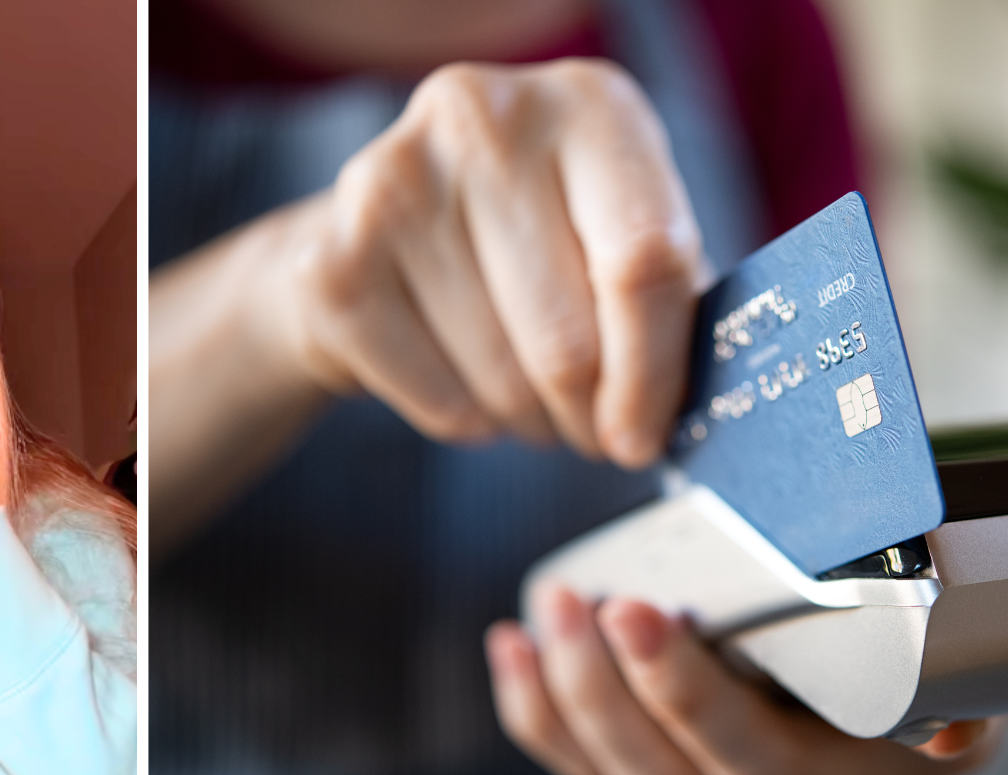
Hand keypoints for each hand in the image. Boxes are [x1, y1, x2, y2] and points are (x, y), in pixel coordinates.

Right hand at [264, 58, 704, 466]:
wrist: (376, 234)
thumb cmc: (531, 241)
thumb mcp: (615, 234)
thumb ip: (664, 301)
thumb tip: (675, 416)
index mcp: (588, 103)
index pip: (643, 259)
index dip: (654, 373)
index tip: (646, 438)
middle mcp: (487, 118)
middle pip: (570, 339)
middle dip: (589, 415)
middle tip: (590, 430)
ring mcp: (396, 182)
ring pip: (504, 382)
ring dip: (529, 420)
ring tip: (526, 393)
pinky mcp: (332, 261)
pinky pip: (438, 401)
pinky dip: (465, 420)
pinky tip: (459, 377)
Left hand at [487, 587, 1000, 774]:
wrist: (893, 741)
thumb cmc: (924, 697)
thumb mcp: (965, 695)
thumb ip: (954, 698)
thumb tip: (948, 726)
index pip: (746, 756)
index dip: (682, 694)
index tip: (639, 612)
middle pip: (658, 774)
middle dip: (601, 688)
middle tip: (573, 603)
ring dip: (560, 697)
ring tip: (538, 619)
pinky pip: (582, 766)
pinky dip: (537, 712)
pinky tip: (512, 649)